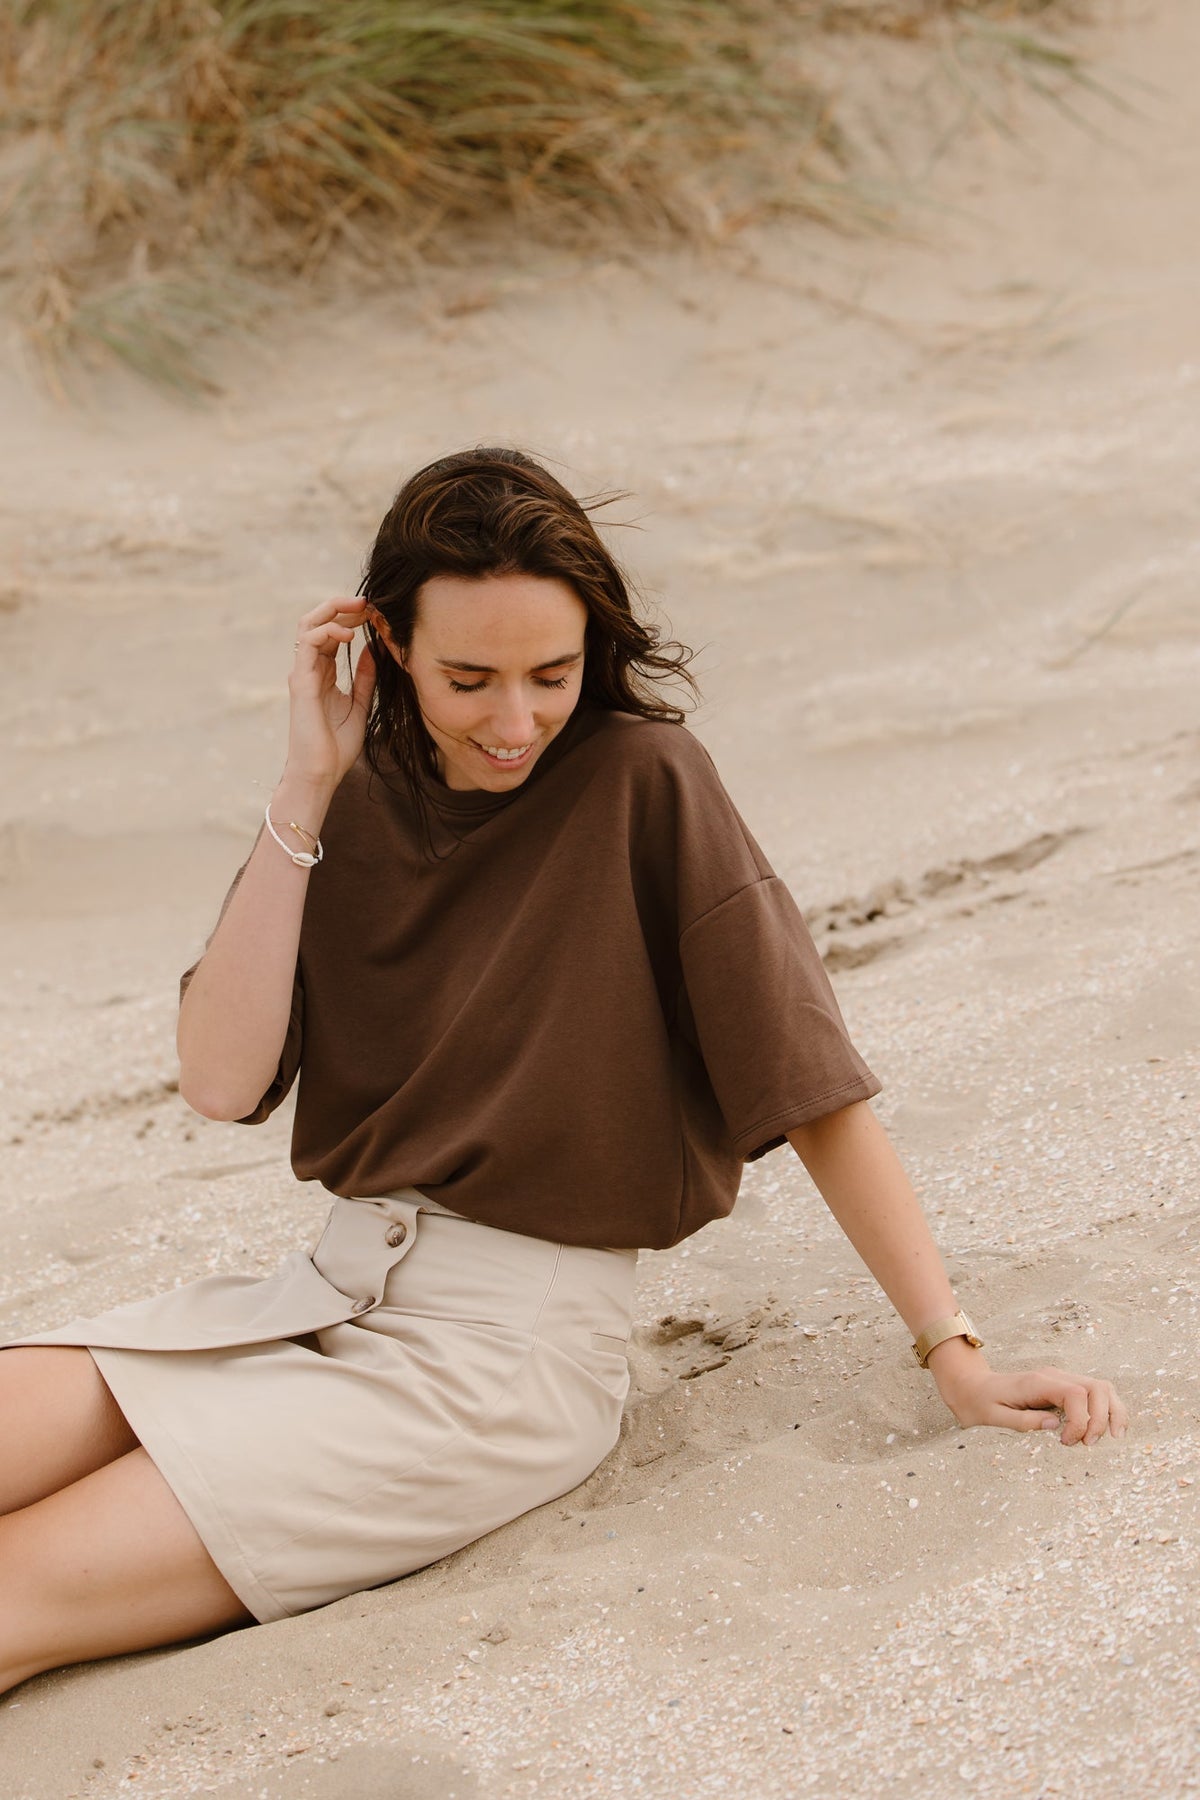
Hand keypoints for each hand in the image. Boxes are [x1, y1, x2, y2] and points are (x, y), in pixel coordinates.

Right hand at [285, 596, 376, 790]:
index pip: (331, 633)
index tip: (375, 613)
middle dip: (341, 605)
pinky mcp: (300, 681)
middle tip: (368, 601)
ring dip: (334, 611)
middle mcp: (309, 669)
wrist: (321, 773)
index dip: (351, 617)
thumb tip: (373, 650)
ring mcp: (302, 673)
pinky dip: (328, 631)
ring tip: (361, 609)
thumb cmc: (337, 747)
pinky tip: (350, 634)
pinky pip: (308, 643)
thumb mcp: (359, 705)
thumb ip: (365, 678)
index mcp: (322, 673)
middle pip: (317, 621)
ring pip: (308, 624)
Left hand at [928, 1340, 1127, 1444]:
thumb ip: (1021, 1421)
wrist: (971, 1386)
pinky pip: (1095, 1393)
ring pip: (1102, 1387)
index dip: (1081, 1420)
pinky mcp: (1064, 1388)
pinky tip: (1106, 1429)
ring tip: (1112, 1438)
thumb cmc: (979, 1403)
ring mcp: (1061, 1380)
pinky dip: (1107, 1410)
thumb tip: (1054, 1425)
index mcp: (1037, 1382)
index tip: (1068, 1443)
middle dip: (1104, 1417)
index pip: (1076, 1394)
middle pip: (1098, 1386)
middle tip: (1091, 1445)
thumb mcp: (992, 1417)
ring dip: (1112, 1412)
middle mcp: (1054, 1376)